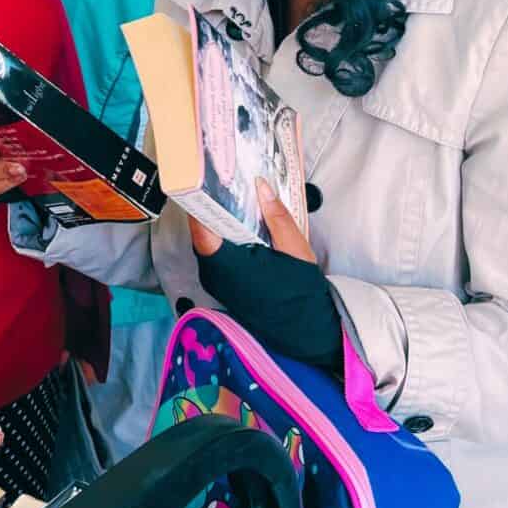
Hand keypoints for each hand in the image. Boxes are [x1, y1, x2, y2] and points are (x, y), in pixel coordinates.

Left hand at [191, 179, 338, 369]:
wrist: (306, 331)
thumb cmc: (301, 293)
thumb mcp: (295, 249)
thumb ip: (277, 216)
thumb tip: (262, 185)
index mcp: (227, 265)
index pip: (201, 226)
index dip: (201, 199)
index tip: (205, 176)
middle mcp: (214, 274)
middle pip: (202, 230)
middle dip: (210, 204)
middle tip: (222, 177)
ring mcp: (216, 281)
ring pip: (208, 241)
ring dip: (217, 220)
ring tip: (231, 193)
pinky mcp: (222, 284)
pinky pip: (215, 253)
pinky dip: (223, 236)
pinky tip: (238, 222)